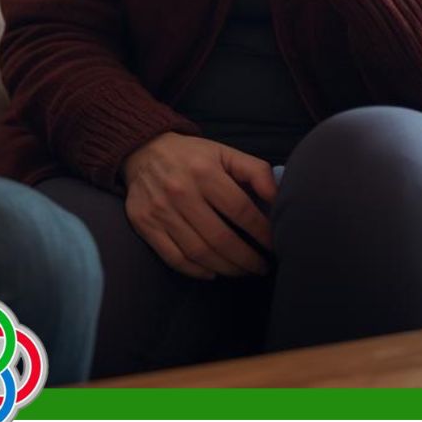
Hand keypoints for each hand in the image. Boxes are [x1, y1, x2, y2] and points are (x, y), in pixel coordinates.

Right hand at [122, 132, 275, 279]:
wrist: (143, 150)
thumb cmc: (193, 156)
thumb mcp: (225, 153)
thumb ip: (256, 171)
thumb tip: (277, 197)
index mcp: (204, 171)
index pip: (241, 210)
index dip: (262, 232)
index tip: (274, 245)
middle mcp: (180, 191)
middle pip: (221, 238)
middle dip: (247, 259)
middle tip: (262, 267)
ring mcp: (160, 209)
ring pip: (199, 253)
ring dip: (227, 268)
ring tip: (243, 271)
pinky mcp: (144, 223)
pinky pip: (174, 258)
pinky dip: (197, 271)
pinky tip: (213, 271)